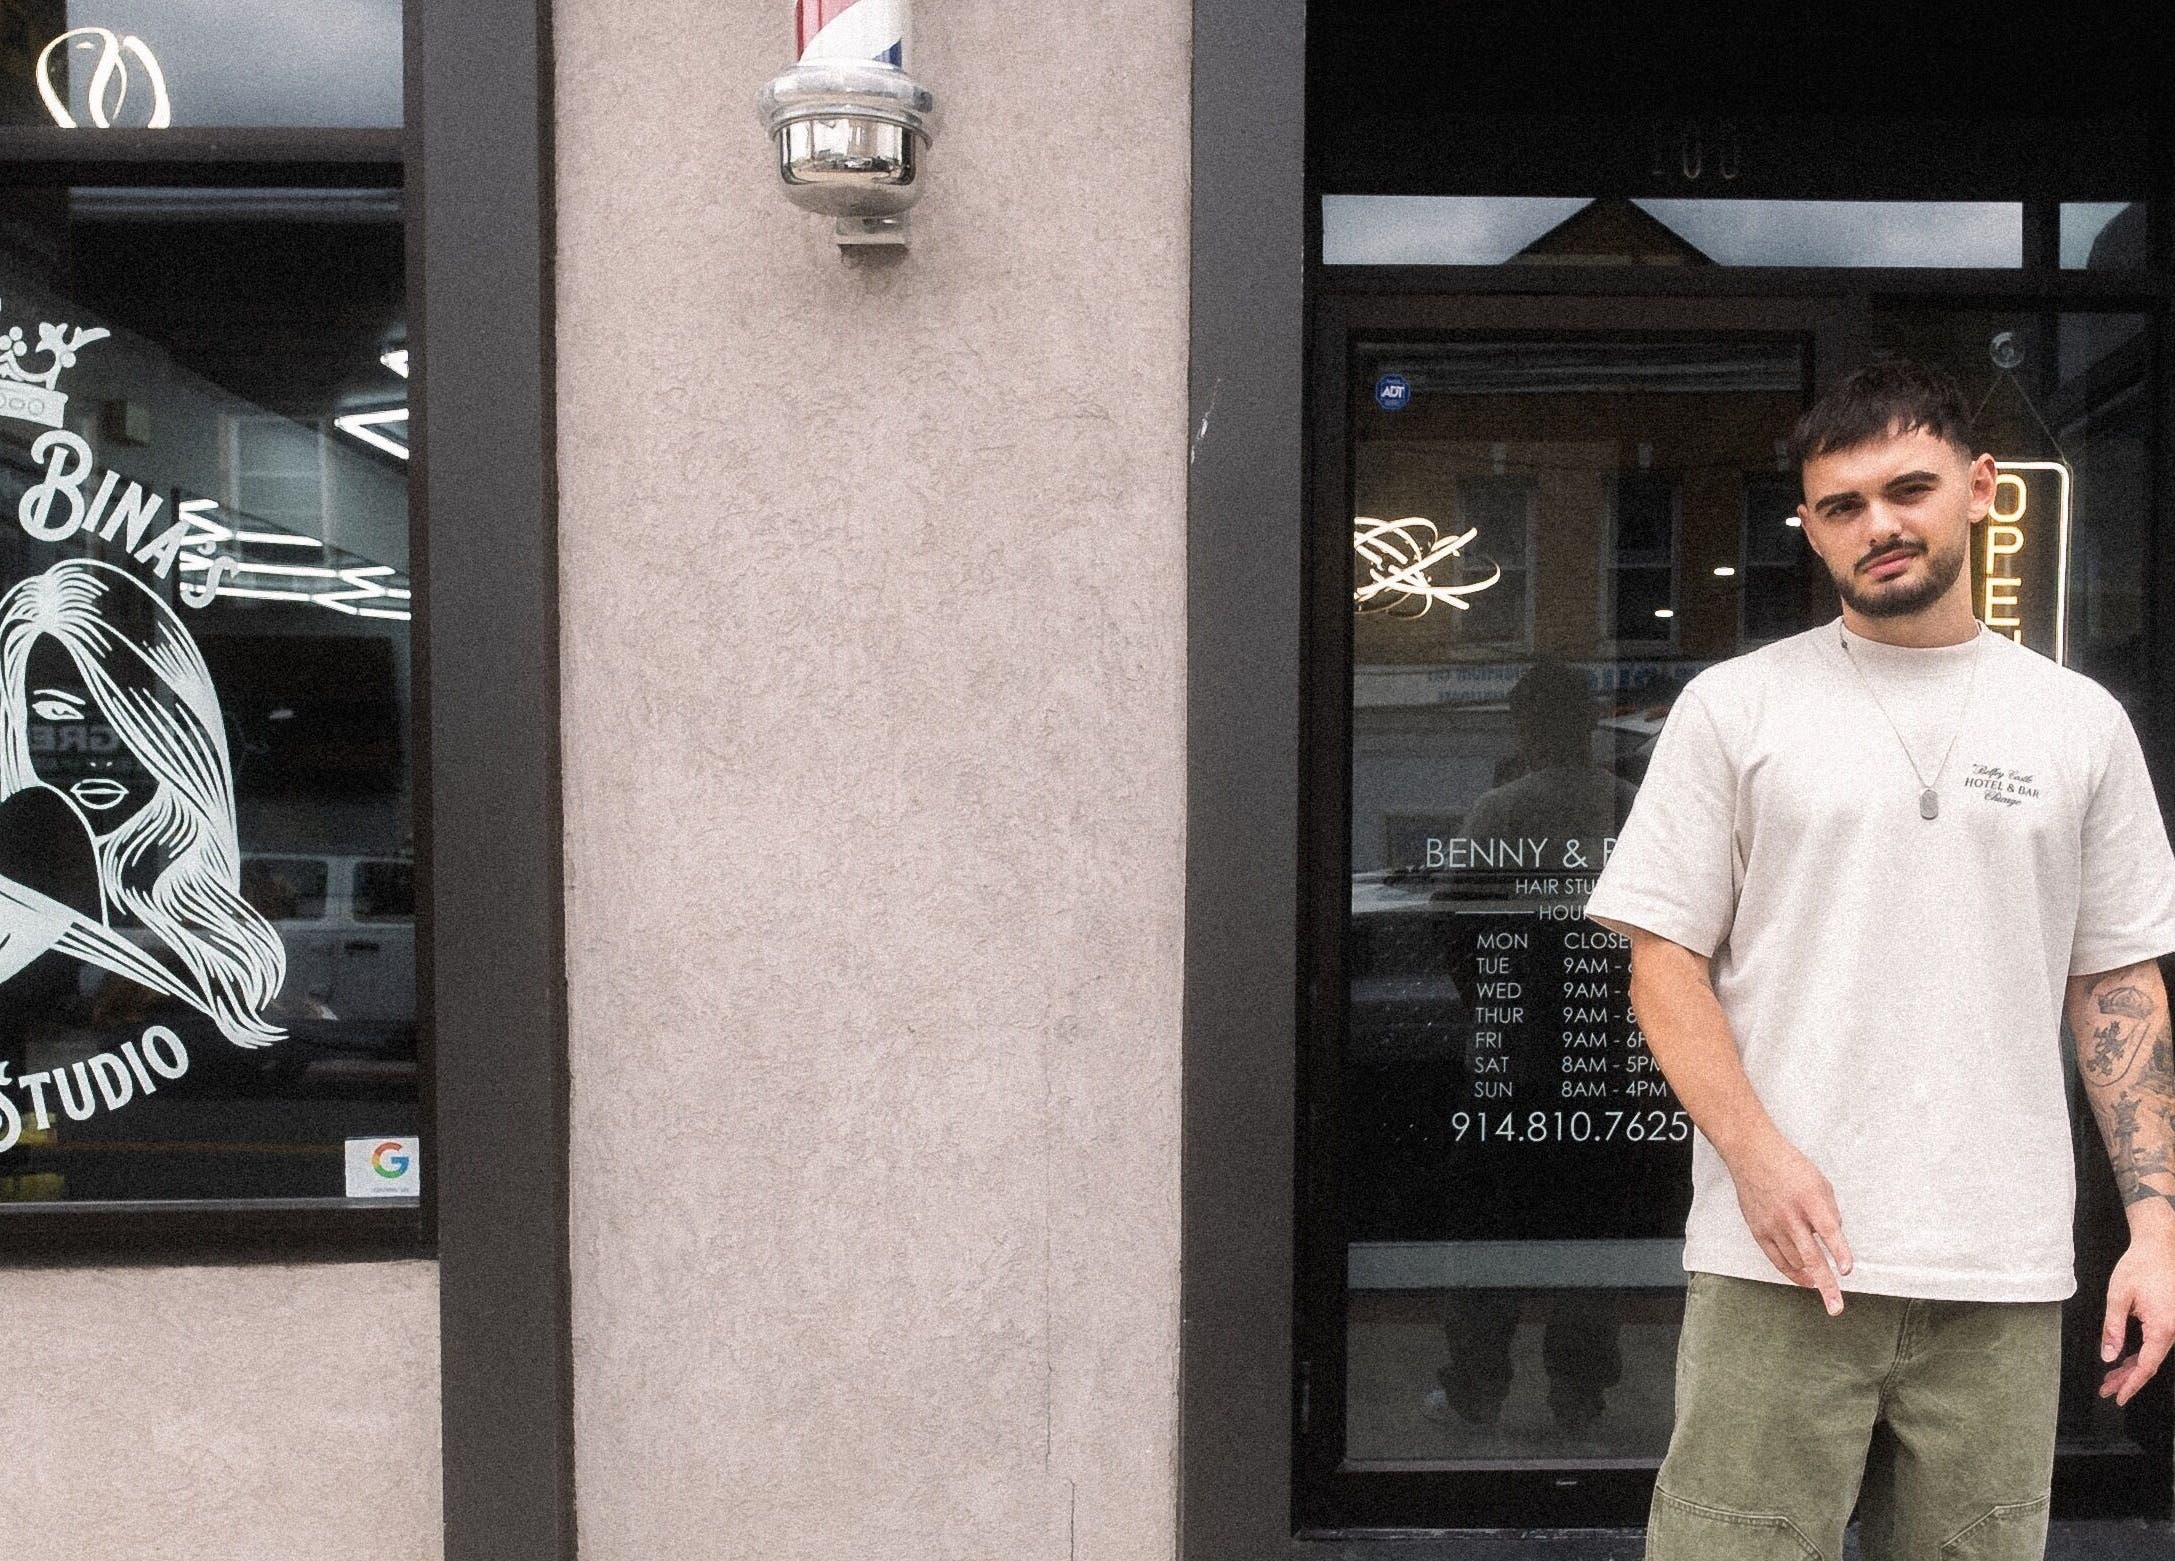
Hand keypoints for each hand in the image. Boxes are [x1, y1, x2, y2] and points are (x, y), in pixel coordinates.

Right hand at [1723, 1126, 1854, 1313]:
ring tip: (1823, 1288)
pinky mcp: (1759, 1230)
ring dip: (1811, 1277)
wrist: (1752, 1155)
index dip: (1839, 1252)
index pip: (1828, 1230)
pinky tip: (1804, 1280)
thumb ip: (1829, 1212)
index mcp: (1810, 1199)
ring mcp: (1772, 1224)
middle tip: (1836, 1307)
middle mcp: (1790, 1215)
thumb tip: (1834, 1239)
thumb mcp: (1820, 1183)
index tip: (1846, 1270)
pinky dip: (1792, 1273)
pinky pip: (1777, 1259)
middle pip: (1811, 1256)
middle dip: (1826, 1285)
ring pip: (1795, 1262)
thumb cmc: (1789, 1167)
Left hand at [2099, 1226, 2174, 1406]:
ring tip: (2110, 1380)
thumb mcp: (2118, 1296)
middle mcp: (2173, 1330)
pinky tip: (2124, 1361)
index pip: (2146, 1365)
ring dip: (2132, 1368)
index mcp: (2163, 1327)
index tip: (2118, 1397)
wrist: (2159, 1246)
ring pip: (2152, 1356)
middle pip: (2149, 1364)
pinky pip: (2155, 1344)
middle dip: (2127, 1379)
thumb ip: (2112, 1327)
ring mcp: (2173, 1326)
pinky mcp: (2169, 1321)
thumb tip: (2108, 1355)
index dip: (2131, 1384)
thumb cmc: (2140, 1266)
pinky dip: (2140, 1355)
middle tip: (2106, 1390)